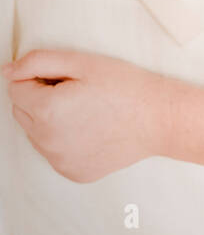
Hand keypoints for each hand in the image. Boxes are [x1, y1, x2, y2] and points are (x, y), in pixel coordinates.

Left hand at [2, 49, 169, 181]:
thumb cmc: (125, 87)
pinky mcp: (72, 173)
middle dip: (40, 97)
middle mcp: (47, 141)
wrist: (159, 119)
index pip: (16, 88)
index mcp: (46, 110)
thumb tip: (8, 71)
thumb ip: (38, 61)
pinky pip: (54, 152)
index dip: (39, 76)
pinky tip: (91, 129)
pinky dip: (64, 139)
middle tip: (77, 90)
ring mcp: (59, 161)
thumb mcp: (81, 62)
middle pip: (22, 112)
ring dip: (50, 119)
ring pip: (36, 133)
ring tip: (86, 110)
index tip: (66, 76)